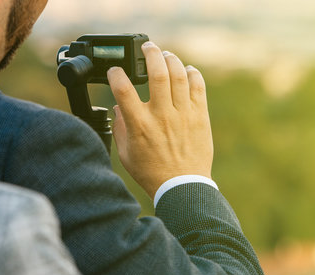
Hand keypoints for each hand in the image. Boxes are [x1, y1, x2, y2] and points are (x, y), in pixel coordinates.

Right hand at [107, 42, 213, 199]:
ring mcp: (183, 115)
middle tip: (147, 48)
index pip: (123, 90)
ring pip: (179, 76)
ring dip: (171, 59)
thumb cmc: (152, 173)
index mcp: (140, 125)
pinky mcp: (199, 117)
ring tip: (165, 55)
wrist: (183, 187)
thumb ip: (121, 128)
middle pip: (157, 74)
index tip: (114, 71)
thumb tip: (119, 107)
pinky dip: (192, 74)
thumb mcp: (126, 154)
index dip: (115, 74)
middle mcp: (162, 116)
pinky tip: (186, 70)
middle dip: (150, 54)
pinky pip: (198, 87)